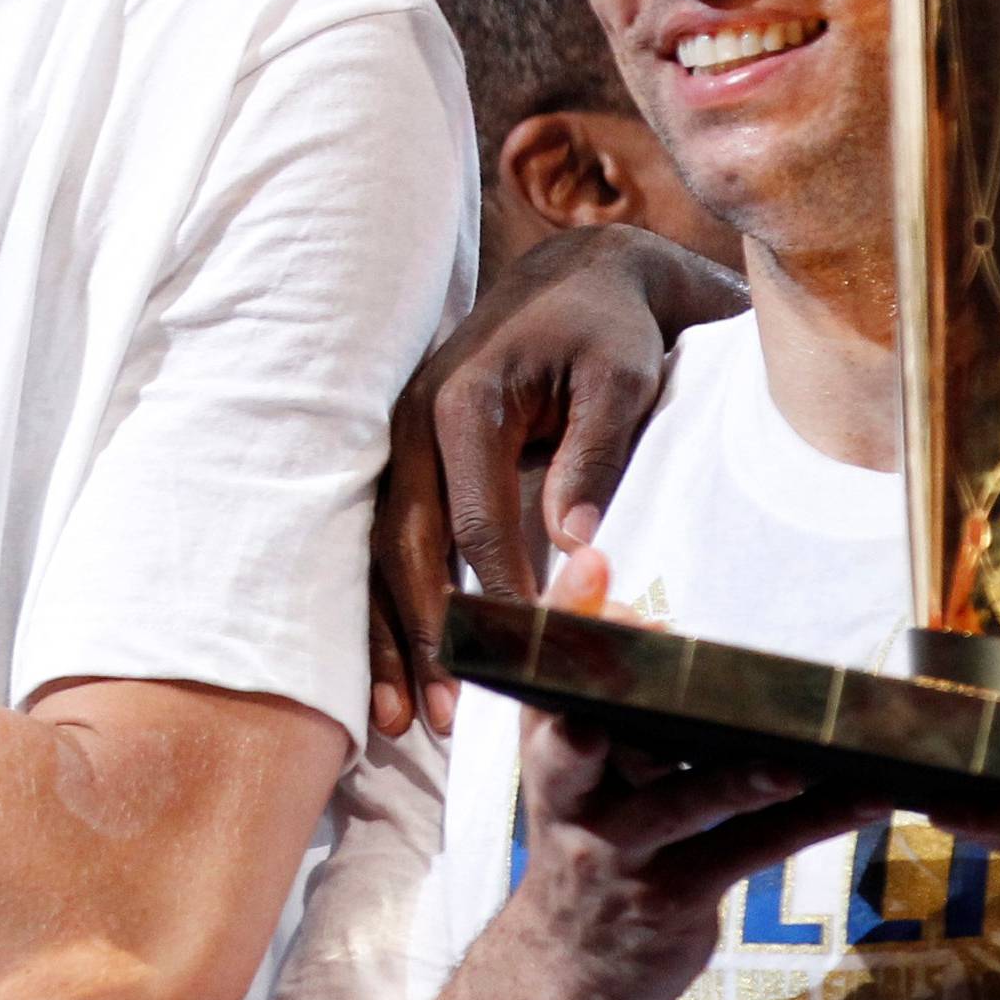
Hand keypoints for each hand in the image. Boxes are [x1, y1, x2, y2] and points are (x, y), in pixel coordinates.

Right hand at [370, 226, 744, 735]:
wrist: (576, 279)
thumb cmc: (607, 332)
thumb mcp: (621, 381)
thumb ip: (592, 461)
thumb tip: (573, 552)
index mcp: (463, 402)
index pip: (473, 524)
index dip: (497, 602)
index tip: (522, 669)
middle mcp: (412, 421)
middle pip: (404, 547)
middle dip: (423, 637)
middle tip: (443, 719)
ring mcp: (399, 439)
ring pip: (378, 551)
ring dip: (391, 635)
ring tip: (407, 721)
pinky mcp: (405, 456)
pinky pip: (385, 539)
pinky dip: (387, 606)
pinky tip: (398, 669)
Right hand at [501, 549, 881, 999]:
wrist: (572, 965)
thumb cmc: (580, 823)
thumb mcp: (558, 744)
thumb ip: (575, 656)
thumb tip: (596, 560)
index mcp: (542, 745)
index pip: (547, 677)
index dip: (575, 631)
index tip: (610, 584)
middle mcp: (572, 798)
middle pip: (588, 748)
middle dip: (623, 714)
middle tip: (654, 682)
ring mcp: (626, 853)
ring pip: (689, 802)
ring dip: (746, 777)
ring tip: (801, 756)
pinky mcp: (679, 896)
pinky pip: (750, 851)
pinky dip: (809, 820)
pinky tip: (862, 795)